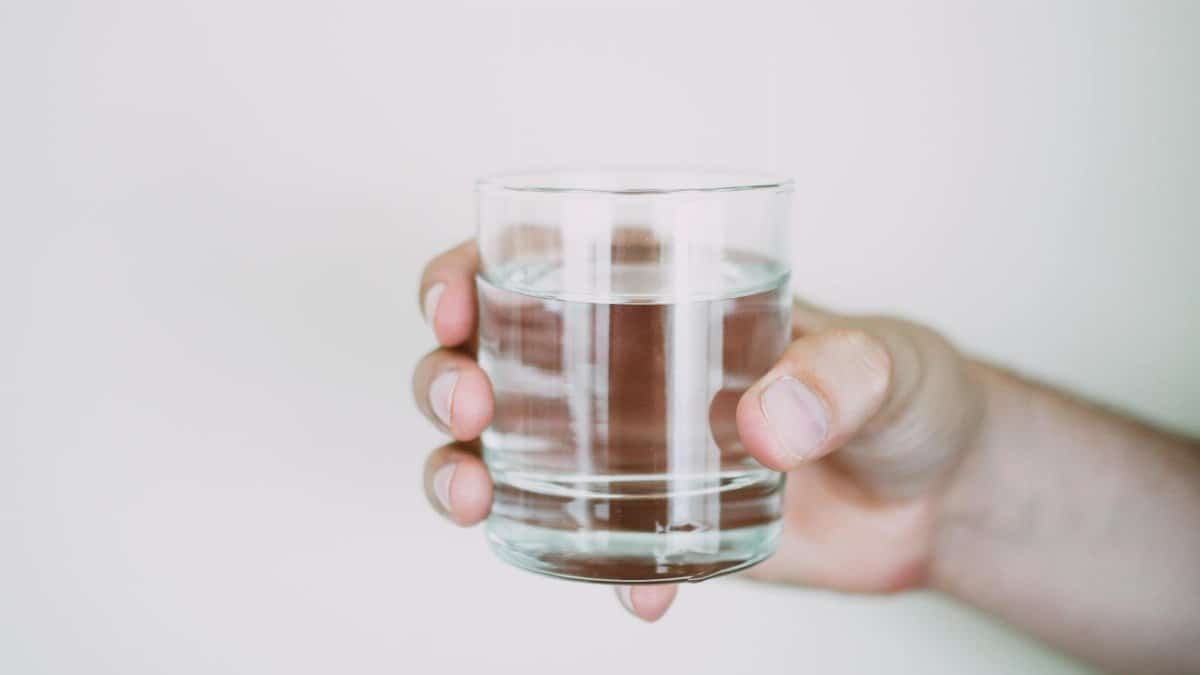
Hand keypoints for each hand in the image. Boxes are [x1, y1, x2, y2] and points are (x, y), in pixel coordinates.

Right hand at [413, 240, 985, 620]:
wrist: (938, 498)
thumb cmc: (907, 394)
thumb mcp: (885, 364)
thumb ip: (838, 376)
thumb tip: (769, 418)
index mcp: (663, 294)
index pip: (535, 262)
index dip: (466, 274)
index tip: (453, 305)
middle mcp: (625, 367)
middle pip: (488, 357)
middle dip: (445, 375)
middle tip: (468, 402)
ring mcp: (630, 449)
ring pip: (504, 452)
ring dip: (462, 470)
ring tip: (474, 497)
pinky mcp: (655, 521)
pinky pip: (588, 544)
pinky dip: (591, 570)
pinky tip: (634, 595)